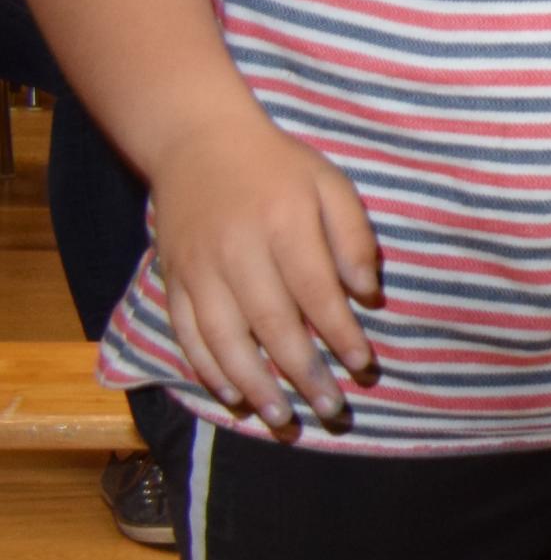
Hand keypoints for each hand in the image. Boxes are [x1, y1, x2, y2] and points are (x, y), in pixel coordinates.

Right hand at [147, 111, 382, 434]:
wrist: (196, 141)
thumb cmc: (278, 167)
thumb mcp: (330, 184)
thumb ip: (353, 237)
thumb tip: (367, 293)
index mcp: (283, 223)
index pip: (316, 291)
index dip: (340, 334)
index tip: (363, 367)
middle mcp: (236, 249)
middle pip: (271, 323)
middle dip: (303, 373)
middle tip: (331, 411)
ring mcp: (198, 267)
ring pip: (223, 337)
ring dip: (253, 384)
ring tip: (281, 418)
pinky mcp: (173, 277)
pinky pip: (187, 331)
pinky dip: (207, 368)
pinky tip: (232, 396)